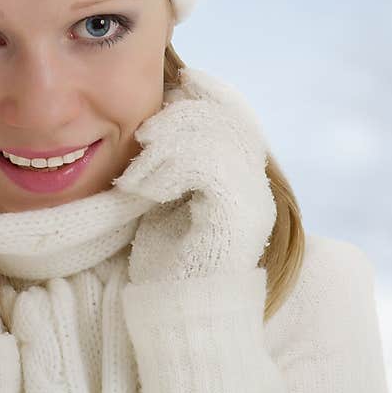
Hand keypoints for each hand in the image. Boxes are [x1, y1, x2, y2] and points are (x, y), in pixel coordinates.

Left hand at [113, 67, 276, 281]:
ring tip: (138, 166)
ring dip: (169, 141)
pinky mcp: (236, 215)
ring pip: (218, 136)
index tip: (181, 79)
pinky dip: (167, 169)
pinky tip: (142, 188)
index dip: (211, 91)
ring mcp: (250, 200)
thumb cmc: (163, 262)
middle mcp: (253, 185)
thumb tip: (154, 120)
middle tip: (146, 133)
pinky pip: (207, 165)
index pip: (235, 115)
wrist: (175, 313)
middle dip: (184, 113)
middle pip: (229, 119)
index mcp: (239, 177)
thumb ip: (171, 163)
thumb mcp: (165, 200)